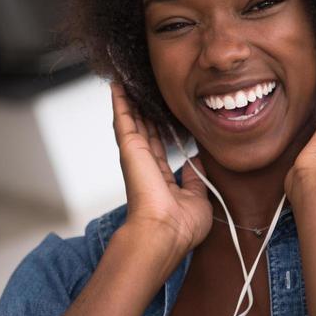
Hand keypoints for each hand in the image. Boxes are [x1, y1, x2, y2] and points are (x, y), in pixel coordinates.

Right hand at [111, 82, 212, 255]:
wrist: (164, 233)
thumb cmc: (180, 227)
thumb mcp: (198, 200)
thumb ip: (196, 179)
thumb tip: (196, 162)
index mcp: (160, 180)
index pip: (159, 149)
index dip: (160, 131)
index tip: (162, 116)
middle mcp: (145, 166)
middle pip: (143, 132)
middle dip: (143, 112)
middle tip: (143, 91)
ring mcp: (135, 156)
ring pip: (131, 121)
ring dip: (129, 102)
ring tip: (128, 82)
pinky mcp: (129, 147)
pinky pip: (123, 118)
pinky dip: (119, 101)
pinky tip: (117, 85)